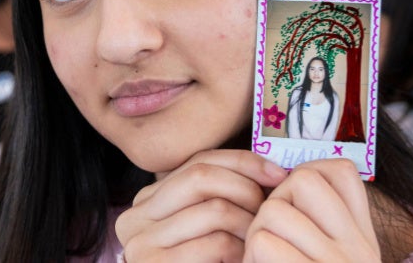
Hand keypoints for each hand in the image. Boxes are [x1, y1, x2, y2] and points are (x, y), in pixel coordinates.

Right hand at [116, 150, 286, 261]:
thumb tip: (268, 168)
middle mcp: (135, 216)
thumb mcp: (205, 227)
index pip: (198, 161)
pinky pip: (217, 243)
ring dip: (249, 225)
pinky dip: (241, 250)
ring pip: (214, 209)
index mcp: (147, 200)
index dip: (242, 162)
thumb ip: (219, 197)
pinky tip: (244, 258)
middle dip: (246, 189)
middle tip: (268, 211)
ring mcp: (140, 243)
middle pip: (201, 176)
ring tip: (257, 240)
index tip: (277, 173)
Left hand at [244, 159, 380, 262]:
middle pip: (304, 180)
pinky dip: (251, 256)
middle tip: (270, 234)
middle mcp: (358, 249)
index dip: (307, 174)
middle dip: (276, 199)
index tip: (291, 204)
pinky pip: (264, 242)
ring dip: (257, 232)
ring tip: (262, 258)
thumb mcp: (331, 257)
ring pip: (274, 209)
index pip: (342, 171)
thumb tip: (286, 179)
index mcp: (363, 240)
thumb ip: (321, 227)